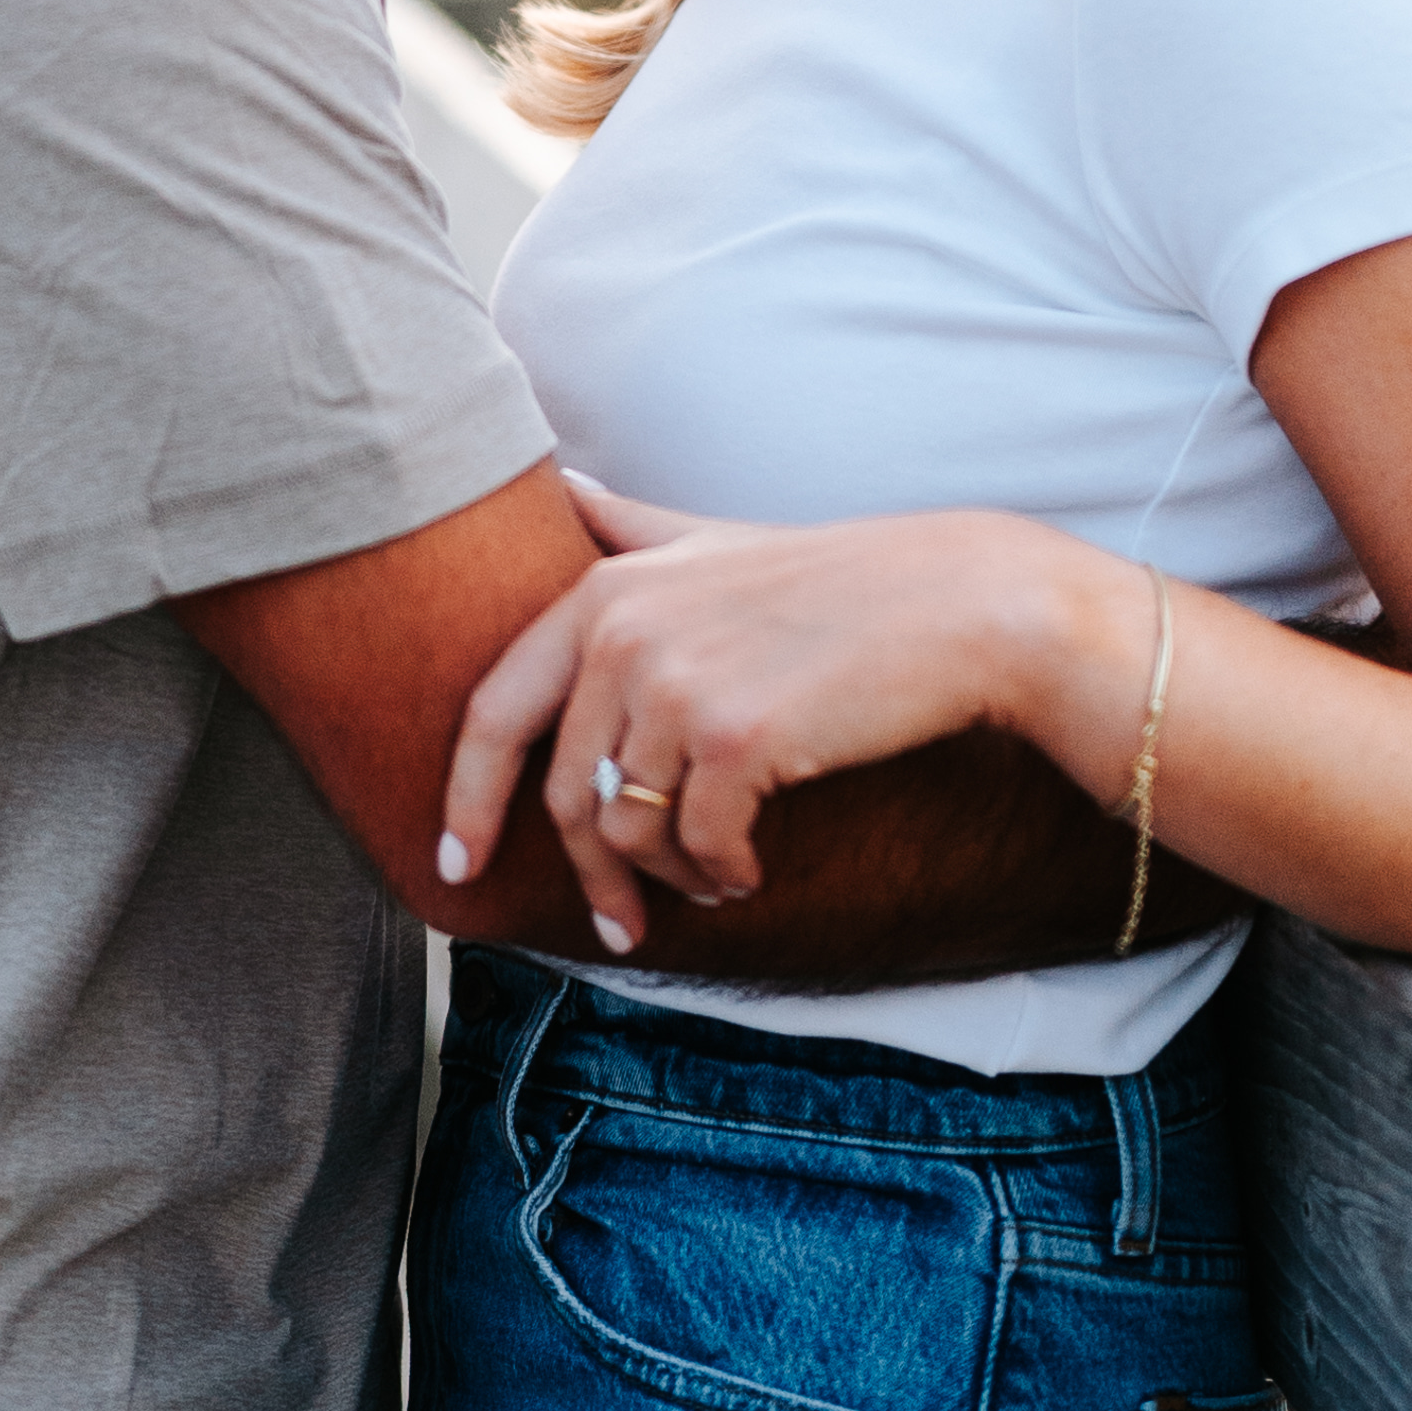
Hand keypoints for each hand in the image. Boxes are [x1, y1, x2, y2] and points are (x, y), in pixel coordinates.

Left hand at [433, 503, 1114, 955]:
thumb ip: (625, 523)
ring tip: (716, 876)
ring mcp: (678, 683)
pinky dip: (722, 873)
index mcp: (606, 589)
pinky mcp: (736, 739)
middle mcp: (626, 630)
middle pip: (562, 792)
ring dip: (669, 877)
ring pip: (628, 831)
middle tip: (617, 926)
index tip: (453, 865)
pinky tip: (752, 870)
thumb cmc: (839, 583)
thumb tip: (561, 485)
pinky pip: (697, 847)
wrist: (958, 608)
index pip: (496, 709)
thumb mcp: (714, 538)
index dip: (464, 797)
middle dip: (588, 873)